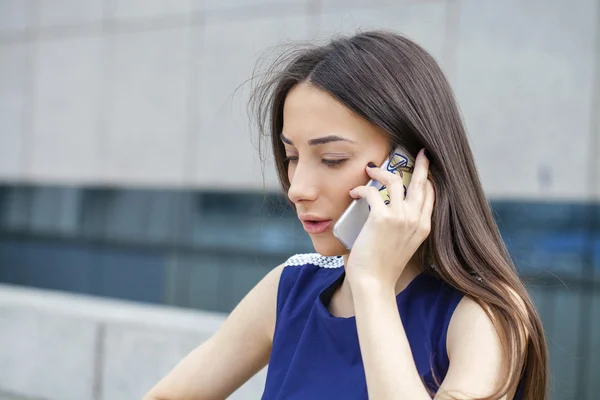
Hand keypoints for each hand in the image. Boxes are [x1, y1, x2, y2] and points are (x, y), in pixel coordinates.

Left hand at [345, 149, 434, 291]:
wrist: (374, 283)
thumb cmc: (382, 268)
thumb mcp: (400, 246)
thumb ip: (399, 227)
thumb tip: (385, 209)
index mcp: (423, 228)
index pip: (430, 196)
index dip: (426, 180)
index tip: (421, 170)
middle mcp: (416, 220)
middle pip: (421, 183)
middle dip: (421, 165)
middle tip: (419, 153)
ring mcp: (401, 218)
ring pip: (396, 181)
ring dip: (381, 172)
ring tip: (370, 170)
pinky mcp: (382, 218)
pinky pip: (372, 192)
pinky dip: (361, 189)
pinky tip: (354, 192)